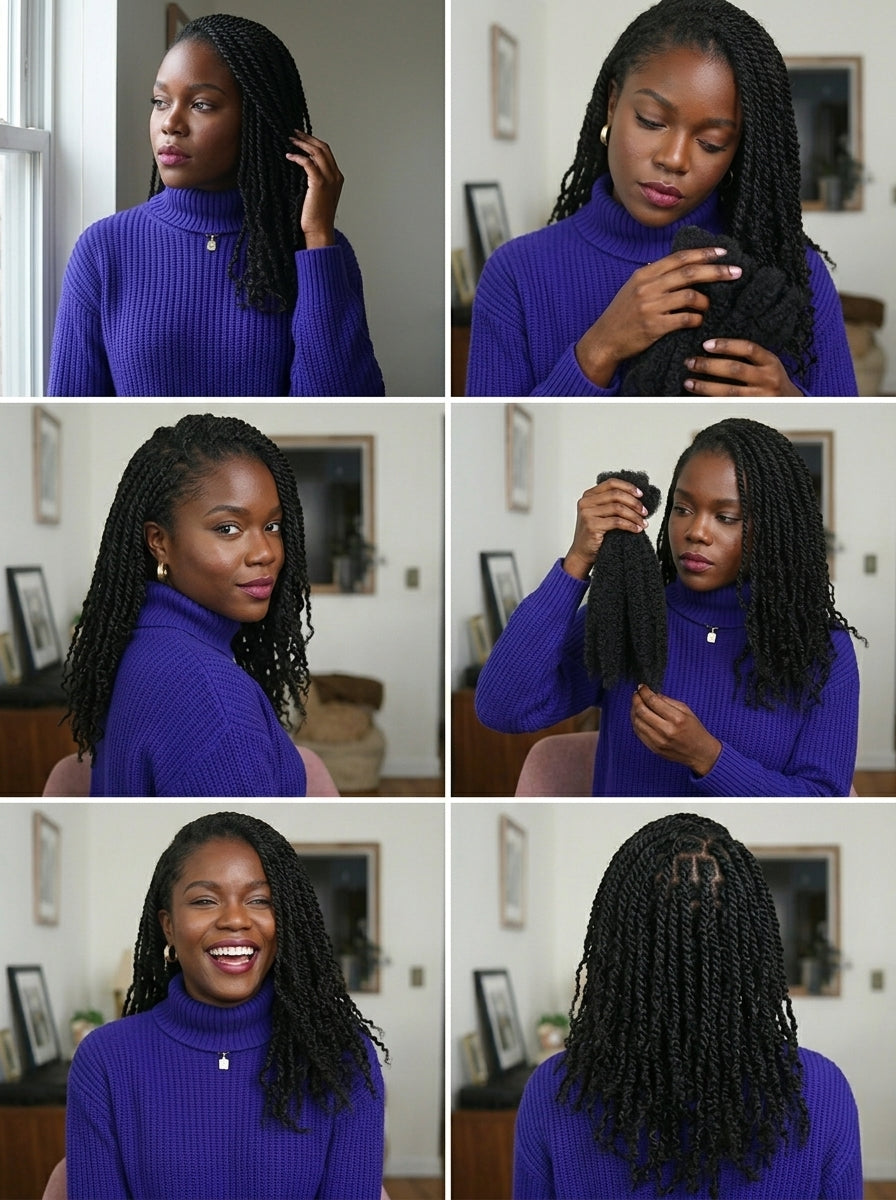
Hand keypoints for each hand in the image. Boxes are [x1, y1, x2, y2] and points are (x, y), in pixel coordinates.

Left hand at [286, 131, 343, 248]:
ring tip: (290, 140)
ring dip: (302, 144)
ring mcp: (329, 179)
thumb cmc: (316, 218)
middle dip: (308, 138)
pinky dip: (298, 157)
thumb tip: (300, 170)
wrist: (319, 231)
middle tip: (294, 133)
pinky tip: (289, 156)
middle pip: (323, 148)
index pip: (326, 152)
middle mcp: (335, 176)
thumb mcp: (318, 196)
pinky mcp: (319, 184)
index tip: (301, 138)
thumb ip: (314, 182)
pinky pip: (308, 163)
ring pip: (317, 152)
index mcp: (337, 178)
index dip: (313, 142)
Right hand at [562, 478, 648, 580]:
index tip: (640, 494)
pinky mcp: (592, 525)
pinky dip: (630, 525)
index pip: (611, 483)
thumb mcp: (601, 514)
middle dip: (634, 502)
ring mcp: (587, 513)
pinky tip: (636, 529)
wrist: (582, 553)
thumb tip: (638, 499)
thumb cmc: (595, 534)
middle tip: (644, 511)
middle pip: (616, 494)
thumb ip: (612, 503)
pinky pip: (617, 522)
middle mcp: (586, 502)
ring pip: (618, 508)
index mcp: (588, 495)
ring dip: (634, 515)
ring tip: (643, 522)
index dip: (628, 487)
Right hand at [575, 247, 743, 386]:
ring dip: (705, 302)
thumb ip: (656, 277)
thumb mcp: (633, 289)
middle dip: (717, 271)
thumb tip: (681, 265)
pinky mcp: (654, 327)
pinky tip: (697, 321)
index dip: (704, 253)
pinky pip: (686, 319)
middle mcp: (647, 287)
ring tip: (707, 307)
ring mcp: (650, 307)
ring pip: (691, 296)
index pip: (680, 258)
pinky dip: (697, 319)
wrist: (604, 340)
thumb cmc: (622, 316)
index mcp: (644, 275)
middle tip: (736, 272)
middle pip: (690, 273)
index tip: (723, 252)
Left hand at [630, 684, 721, 775]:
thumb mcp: (686, 711)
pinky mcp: (654, 748)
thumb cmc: (695, 730)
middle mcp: (666, 730)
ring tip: (636, 705)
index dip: (644, 692)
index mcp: (676, 718)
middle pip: (642, 711)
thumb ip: (668, 701)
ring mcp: (658, 741)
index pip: (653, 701)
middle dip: (636, 700)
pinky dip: (636, 722)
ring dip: (633, 711)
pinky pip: (638, 733)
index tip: (641, 687)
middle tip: (636, 694)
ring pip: (637, 722)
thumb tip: (653, 694)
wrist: (700, 753)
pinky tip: (638, 717)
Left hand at [683, 338, 801, 395]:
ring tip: (688, 382)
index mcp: (771, 362)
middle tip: (690, 362)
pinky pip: (729, 405)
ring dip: (705, 386)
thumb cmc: (772, 380)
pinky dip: (712, 401)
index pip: (748, 348)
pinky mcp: (753, 411)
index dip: (726, 345)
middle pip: (734, 369)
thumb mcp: (768, 364)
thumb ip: (749, 357)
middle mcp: (768, 379)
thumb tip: (713, 348)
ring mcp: (761, 397)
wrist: (791, 404)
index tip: (706, 344)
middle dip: (709, 365)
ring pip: (729, 391)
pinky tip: (699, 398)